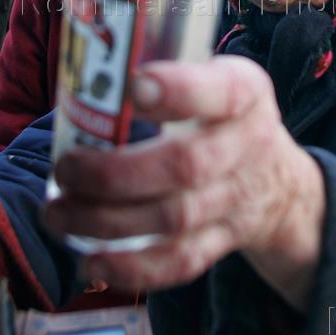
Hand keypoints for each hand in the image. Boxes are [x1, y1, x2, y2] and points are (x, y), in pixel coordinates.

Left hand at [43, 56, 326, 310]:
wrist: (277, 182)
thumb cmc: (223, 117)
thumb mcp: (216, 78)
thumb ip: (166, 72)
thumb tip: (80, 65)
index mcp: (244, 94)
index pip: (221, 92)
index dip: (179, 91)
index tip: (135, 84)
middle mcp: (246, 147)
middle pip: (186, 166)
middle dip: (116, 173)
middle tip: (66, 169)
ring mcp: (236, 200)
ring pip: (174, 218)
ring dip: (107, 221)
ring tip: (58, 213)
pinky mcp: (222, 242)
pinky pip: (181, 263)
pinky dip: (133, 269)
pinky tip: (92, 262)